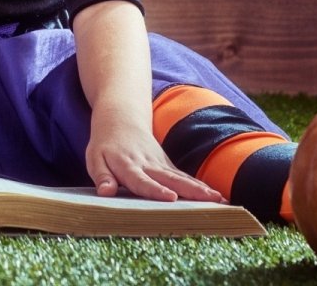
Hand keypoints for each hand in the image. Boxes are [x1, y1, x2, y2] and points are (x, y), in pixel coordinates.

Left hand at [85, 108, 223, 203]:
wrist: (121, 117)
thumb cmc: (105, 143)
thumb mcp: (95, 158)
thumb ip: (102, 176)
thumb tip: (105, 192)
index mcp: (128, 165)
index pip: (142, 181)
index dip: (155, 190)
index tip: (171, 197)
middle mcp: (148, 164)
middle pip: (170, 178)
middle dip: (190, 190)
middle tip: (210, 200)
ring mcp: (161, 163)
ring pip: (182, 177)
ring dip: (201, 188)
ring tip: (221, 199)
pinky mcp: (168, 165)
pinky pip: (184, 177)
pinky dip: (200, 186)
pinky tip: (217, 196)